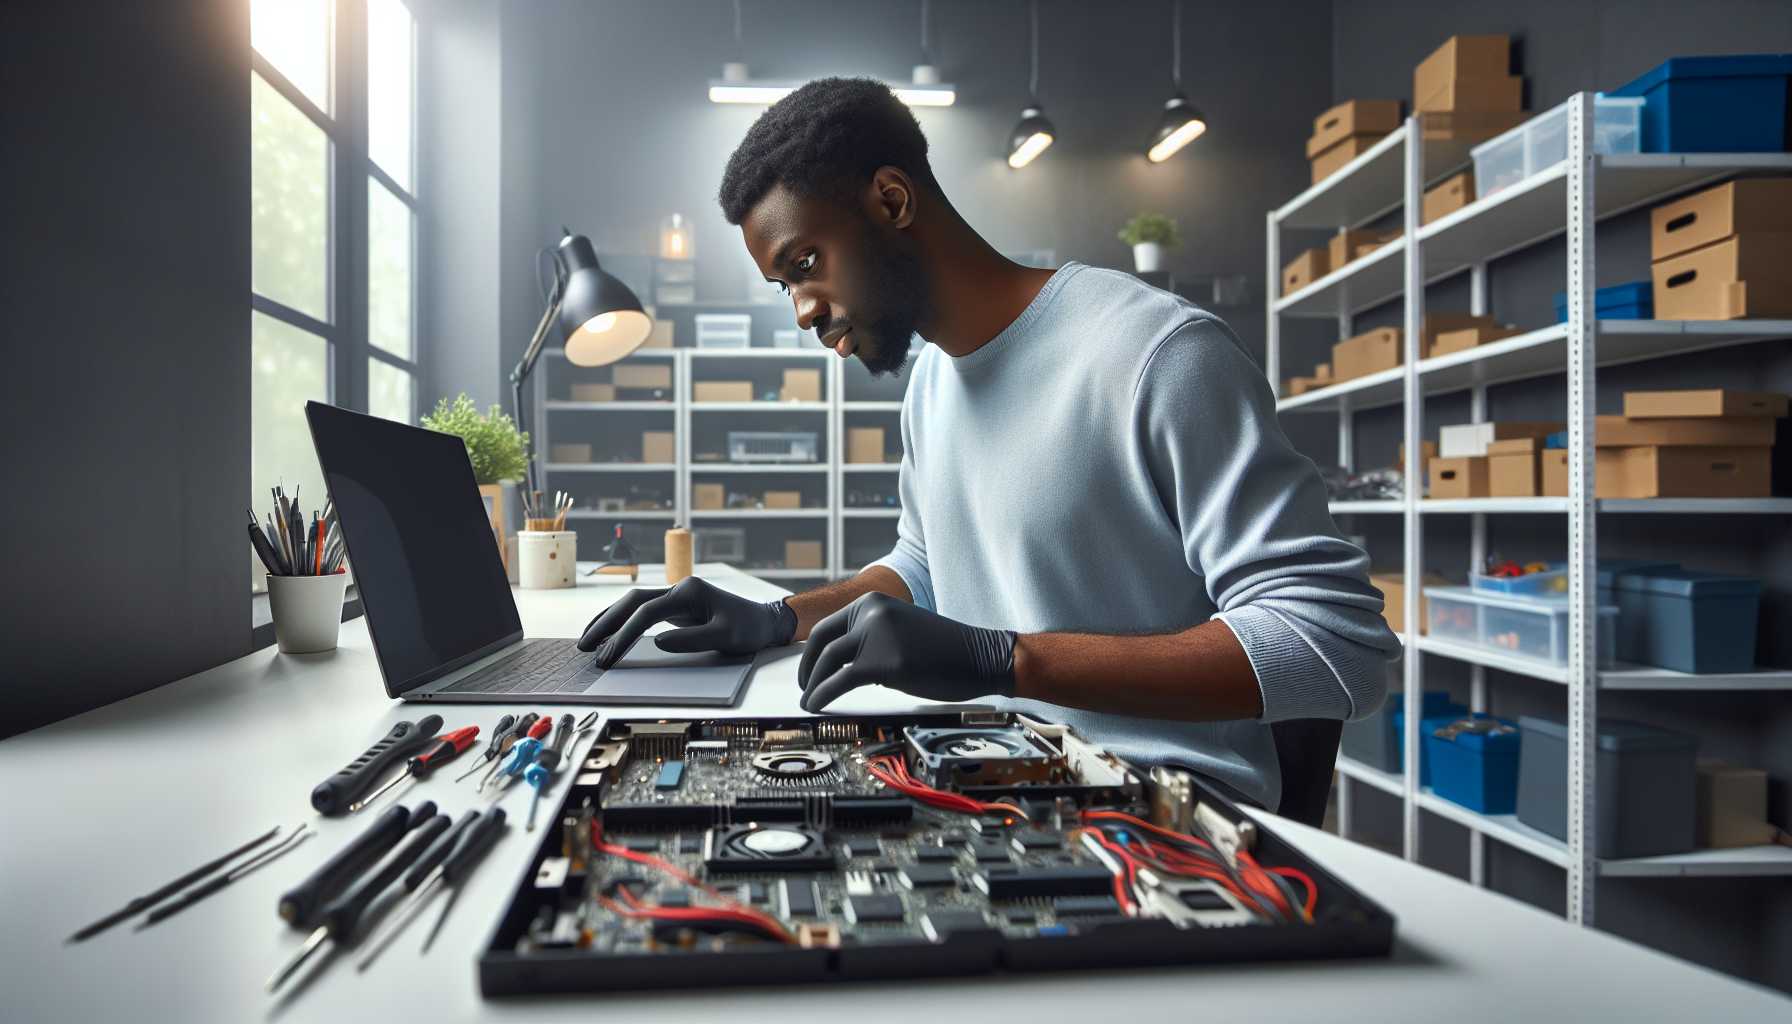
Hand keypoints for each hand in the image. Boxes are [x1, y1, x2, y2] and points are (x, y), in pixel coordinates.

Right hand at [577, 576, 796, 668]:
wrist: (764, 621)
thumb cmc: (748, 629)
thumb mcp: (726, 636)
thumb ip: (693, 639)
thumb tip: (658, 642)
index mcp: (689, 592)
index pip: (647, 613)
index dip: (625, 634)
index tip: (609, 656)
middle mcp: (678, 589)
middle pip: (632, 602)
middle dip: (606, 624)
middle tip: (584, 647)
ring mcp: (676, 596)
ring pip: (633, 604)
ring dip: (609, 620)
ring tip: (587, 642)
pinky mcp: (675, 606)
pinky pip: (641, 611)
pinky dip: (623, 621)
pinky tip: (609, 632)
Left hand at [796, 593, 1015, 711]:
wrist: (980, 657)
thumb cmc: (946, 650)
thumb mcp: (901, 630)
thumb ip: (873, 637)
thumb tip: (845, 662)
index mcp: (873, 602)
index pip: (828, 627)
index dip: (811, 652)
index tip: (808, 670)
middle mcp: (871, 612)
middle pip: (821, 642)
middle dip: (807, 669)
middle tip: (804, 688)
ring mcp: (877, 635)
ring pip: (828, 662)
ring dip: (812, 685)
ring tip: (808, 701)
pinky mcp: (883, 662)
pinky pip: (840, 680)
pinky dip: (822, 695)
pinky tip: (816, 706)